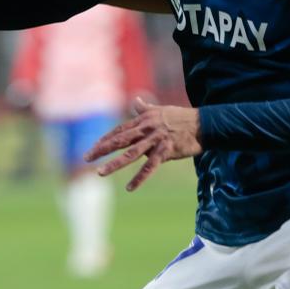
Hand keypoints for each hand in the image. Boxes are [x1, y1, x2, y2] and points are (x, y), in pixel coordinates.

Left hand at [84, 97, 202, 191]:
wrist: (203, 123)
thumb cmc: (181, 117)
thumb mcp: (160, 110)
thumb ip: (145, 108)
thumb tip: (136, 100)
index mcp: (143, 120)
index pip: (119, 130)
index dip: (105, 139)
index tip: (93, 148)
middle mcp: (146, 128)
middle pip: (119, 140)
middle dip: (101, 149)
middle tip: (86, 158)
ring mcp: (156, 139)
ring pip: (131, 153)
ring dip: (114, 164)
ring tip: (100, 173)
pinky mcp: (166, 150)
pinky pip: (150, 166)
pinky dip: (139, 178)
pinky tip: (130, 188)